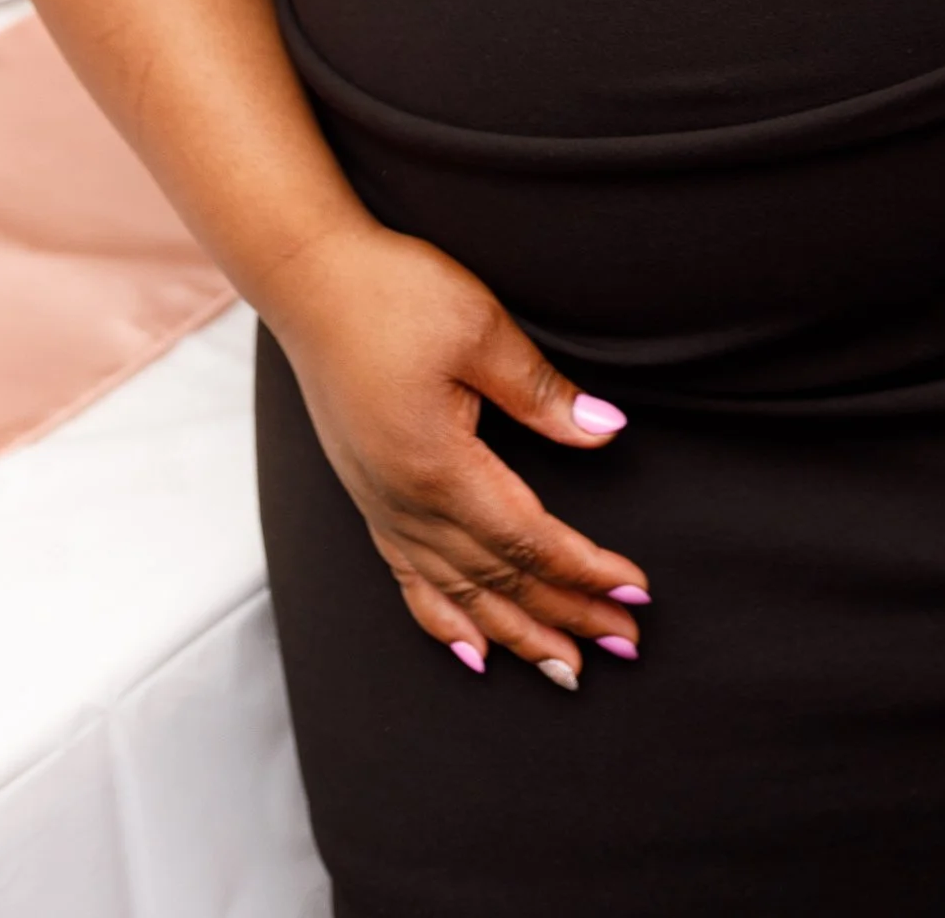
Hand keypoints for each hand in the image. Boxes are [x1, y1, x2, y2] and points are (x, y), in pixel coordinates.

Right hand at [264, 218, 647, 687]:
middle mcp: (407, 502)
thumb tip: (605, 432)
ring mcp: (381, 504)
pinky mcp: (368, 493)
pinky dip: (444, 619)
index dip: (586, 572)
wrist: (308, 277)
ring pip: (458, 592)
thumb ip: (541, 391)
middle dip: (566, 617)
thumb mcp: (480, 329)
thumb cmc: (393, 293)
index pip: (529, 540)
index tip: (635, 594)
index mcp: (440, 467)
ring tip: (565, 668)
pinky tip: (470, 646)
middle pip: (500, 580)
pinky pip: (409, 577)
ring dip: (516, 633)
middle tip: (625, 645)